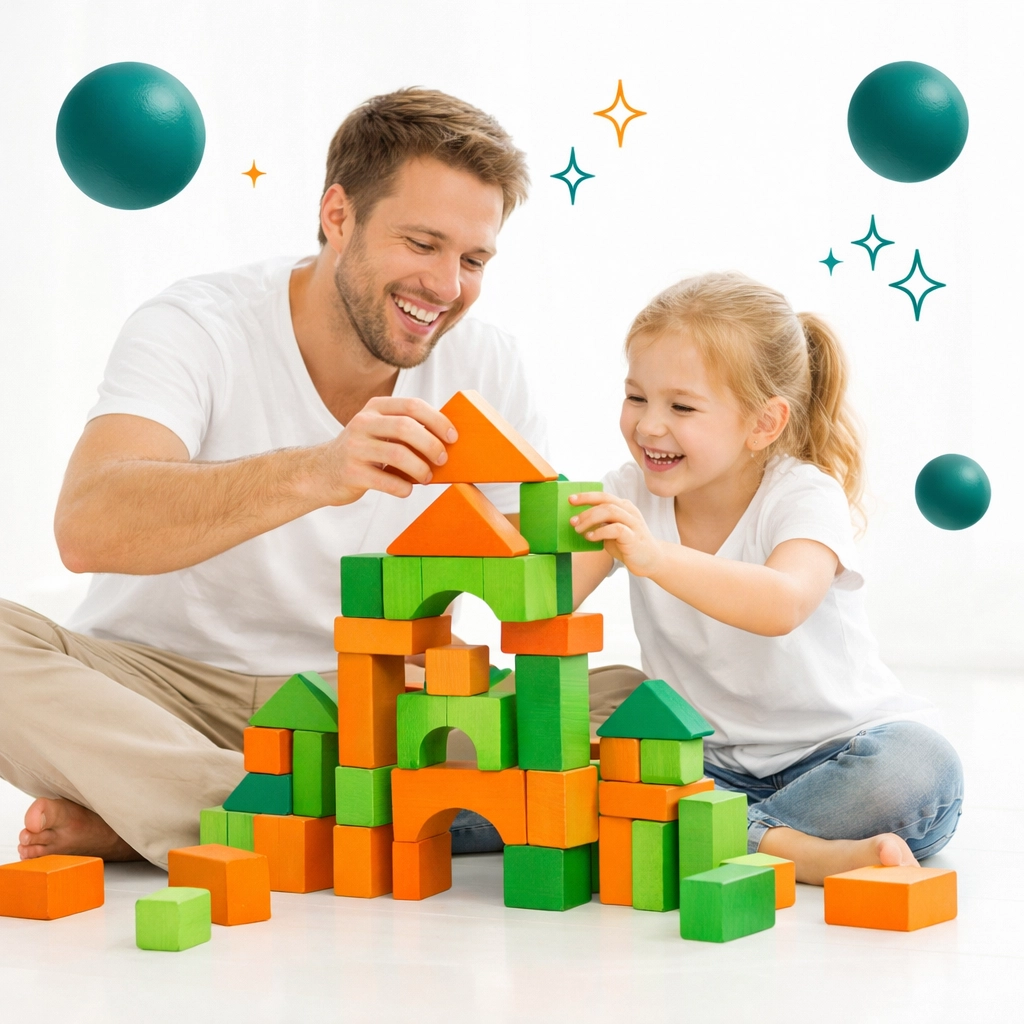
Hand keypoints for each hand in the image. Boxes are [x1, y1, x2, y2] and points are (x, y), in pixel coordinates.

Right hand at [315, 396, 456, 504]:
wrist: (321, 472)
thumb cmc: (362, 452)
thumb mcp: (378, 431)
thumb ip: (405, 429)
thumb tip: (446, 440)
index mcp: (375, 408)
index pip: (412, 406)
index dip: (437, 420)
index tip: (452, 437)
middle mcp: (362, 423)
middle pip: (406, 428)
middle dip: (431, 445)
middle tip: (442, 459)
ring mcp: (354, 447)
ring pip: (398, 454)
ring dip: (420, 468)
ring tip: (426, 477)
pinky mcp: (351, 472)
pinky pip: (386, 480)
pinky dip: (403, 487)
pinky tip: (406, 489)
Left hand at [569, 492, 663, 576]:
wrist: (650, 560)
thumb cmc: (627, 545)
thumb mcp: (611, 531)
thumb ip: (599, 524)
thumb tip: (577, 520)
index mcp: (623, 507)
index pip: (603, 496)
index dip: (586, 496)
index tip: (570, 499)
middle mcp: (629, 511)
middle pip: (605, 501)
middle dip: (586, 508)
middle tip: (572, 520)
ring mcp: (633, 523)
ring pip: (610, 511)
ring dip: (590, 519)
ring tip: (578, 529)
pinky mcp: (634, 536)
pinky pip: (616, 529)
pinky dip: (600, 532)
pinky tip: (591, 537)